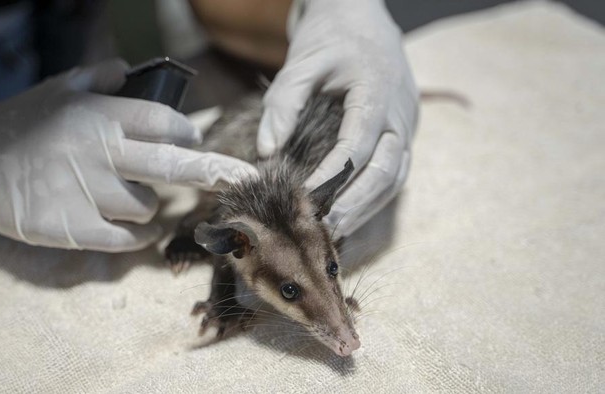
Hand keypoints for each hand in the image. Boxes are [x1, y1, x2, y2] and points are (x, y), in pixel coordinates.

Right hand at [0, 59, 255, 251]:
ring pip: (147, 206)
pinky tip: (134, 226)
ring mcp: (86, 193)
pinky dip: (138, 235)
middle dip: (213, 171)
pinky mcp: (73, 229)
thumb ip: (100, 78)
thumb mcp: (57, 88)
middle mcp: (98, 153)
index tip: (194, 139)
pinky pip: (127, 239)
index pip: (162, 121)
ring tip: (122, 192)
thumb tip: (134, 71)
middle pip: (171, 166)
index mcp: (98, 116)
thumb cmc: (20, 123)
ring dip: (146, 201)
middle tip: (239, 175)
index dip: (186, 131)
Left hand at [257, 0, 418, 236]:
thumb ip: (284, 104)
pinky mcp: (404, 134)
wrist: (362, 17)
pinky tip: (349, 215)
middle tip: (323, 229)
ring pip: (395, 178)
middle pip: (385, 171)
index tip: (304, 199)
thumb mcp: (302, 62)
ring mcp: (408, 125)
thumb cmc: (330, 37)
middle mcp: (401, 113)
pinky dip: (373, 198)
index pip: (357, 145)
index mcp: (379, 90)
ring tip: (334, 231)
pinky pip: (394, 173)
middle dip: (355, 204)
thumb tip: (266, 152)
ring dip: (366, 208)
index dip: (332, 176)